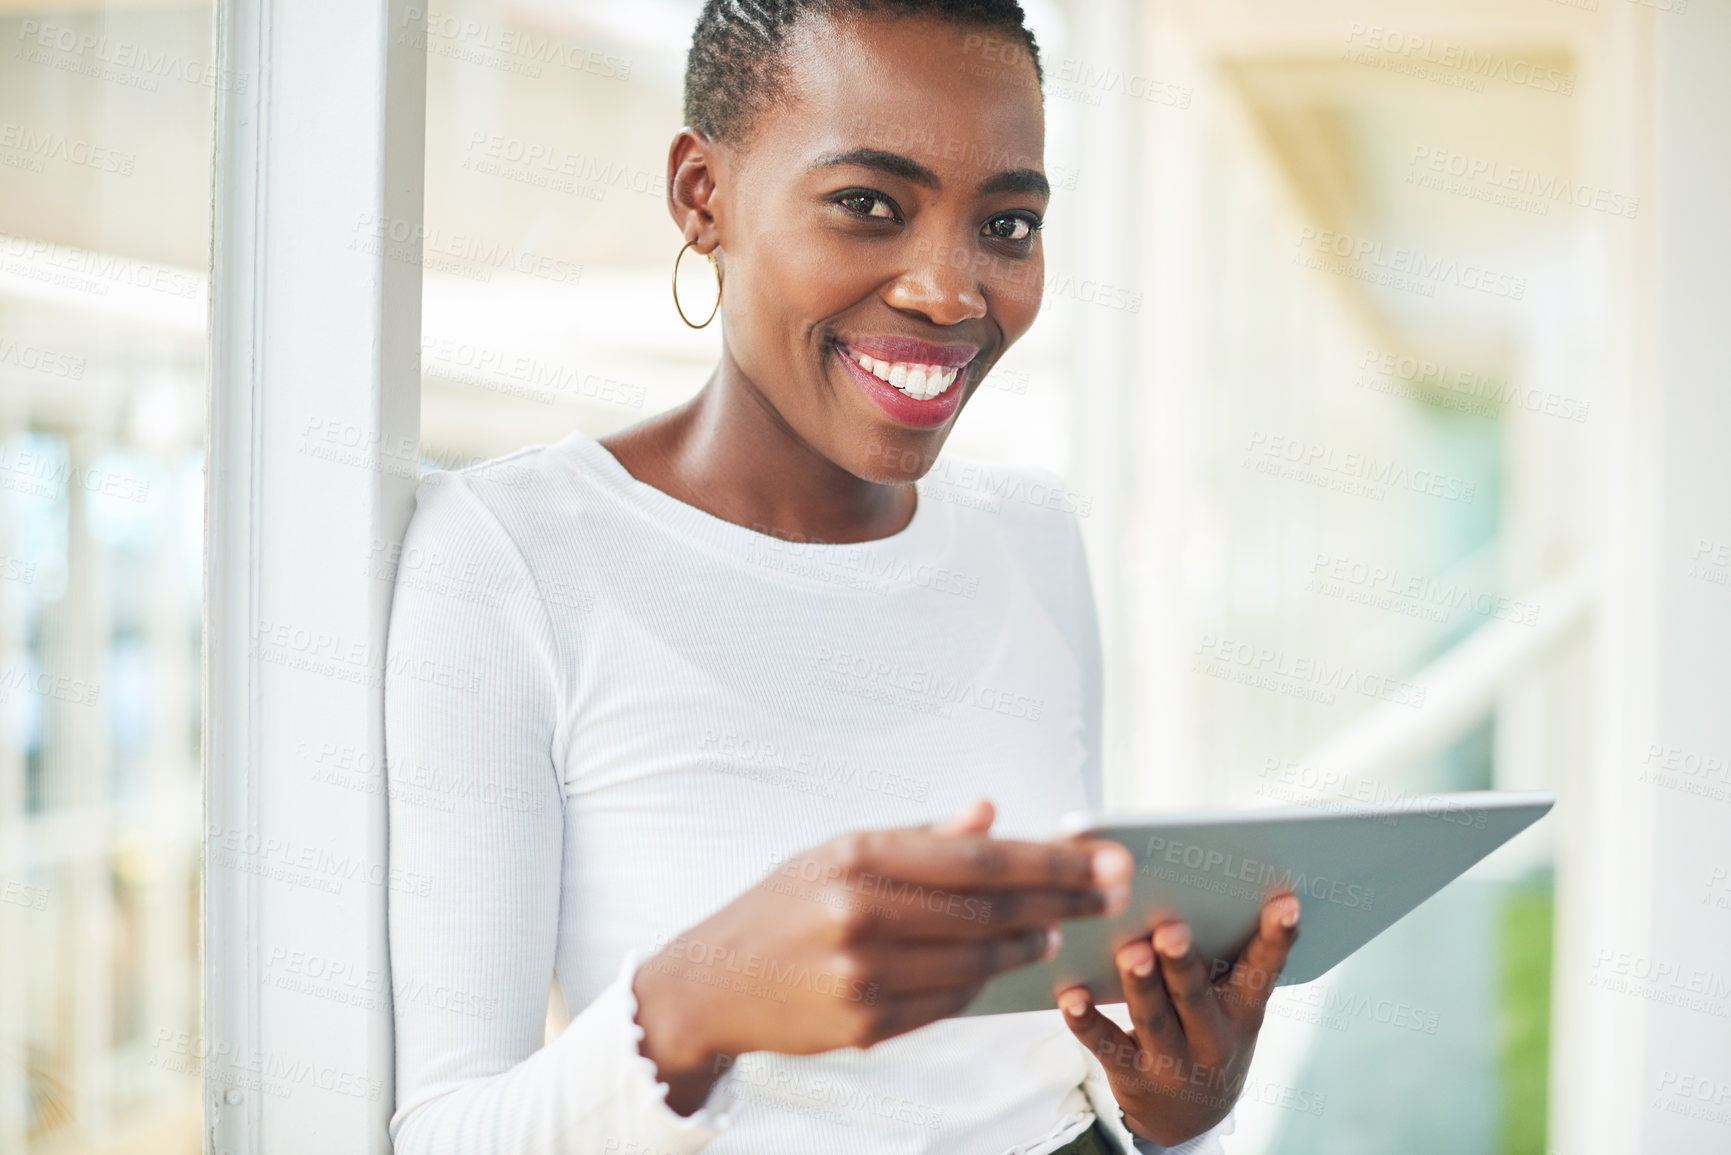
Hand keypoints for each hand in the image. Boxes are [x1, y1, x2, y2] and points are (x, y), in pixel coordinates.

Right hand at [632, 798, 1133, 1112]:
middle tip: (1112, 892)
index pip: (978, 858)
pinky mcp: (866, 1025)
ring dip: (1028, 942)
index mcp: (857, 857)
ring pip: (977, 960)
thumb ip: (920, 836)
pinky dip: (984, 979)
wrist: (712, 985)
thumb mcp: (838, 851)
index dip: (1050, 859)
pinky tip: (1008, 960)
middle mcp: (860, 915)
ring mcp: (863, 976)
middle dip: (1062, 898)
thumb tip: (990, 813)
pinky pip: (949, 1001)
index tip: (1102, 858)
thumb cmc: (782, 907)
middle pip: (989, 908)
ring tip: (1059, 925)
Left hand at [1055, 892, 1300, 1146]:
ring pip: (1153, 1019)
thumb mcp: (1229, 1008)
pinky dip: (1086, 1020)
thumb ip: (1220, 960)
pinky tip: (1072, 995)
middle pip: (1197, 997)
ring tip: (1131, 954)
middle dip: (1184, 964)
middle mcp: (1212, 1040)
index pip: (1263, 971)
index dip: (1276, 938)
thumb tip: (1193, 887)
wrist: (1187, 1120)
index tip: (1285, 903)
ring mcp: (1171, 1062)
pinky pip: (1104, 1044)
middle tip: (1172, 931)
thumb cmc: (1207, 1035)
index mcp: (1243, 1013)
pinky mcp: (1130, 1074)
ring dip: (1140, 985)